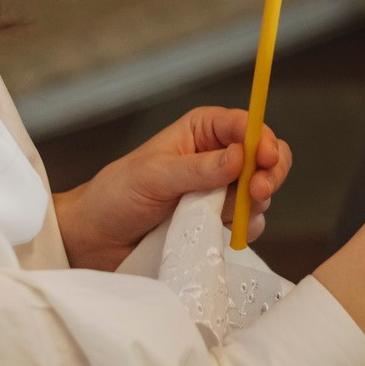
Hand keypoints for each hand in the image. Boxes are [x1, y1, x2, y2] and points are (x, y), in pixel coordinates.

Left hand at [53, 107, 291, 270]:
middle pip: (267, 157)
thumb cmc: (116, 196)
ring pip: (261, 191)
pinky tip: (222, 233)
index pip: (247, 125)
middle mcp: (218, 156)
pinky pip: (249, 222)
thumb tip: (240, 156)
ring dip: (252, 204)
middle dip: (269, 173)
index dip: (263, 139)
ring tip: (224, 216)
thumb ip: (198, 168)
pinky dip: (243, 228)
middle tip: (257, 192)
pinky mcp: (220, 221)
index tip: (264, 159)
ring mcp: (221, 190)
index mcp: (203, 131)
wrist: (96, 240)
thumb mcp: (154, 176)